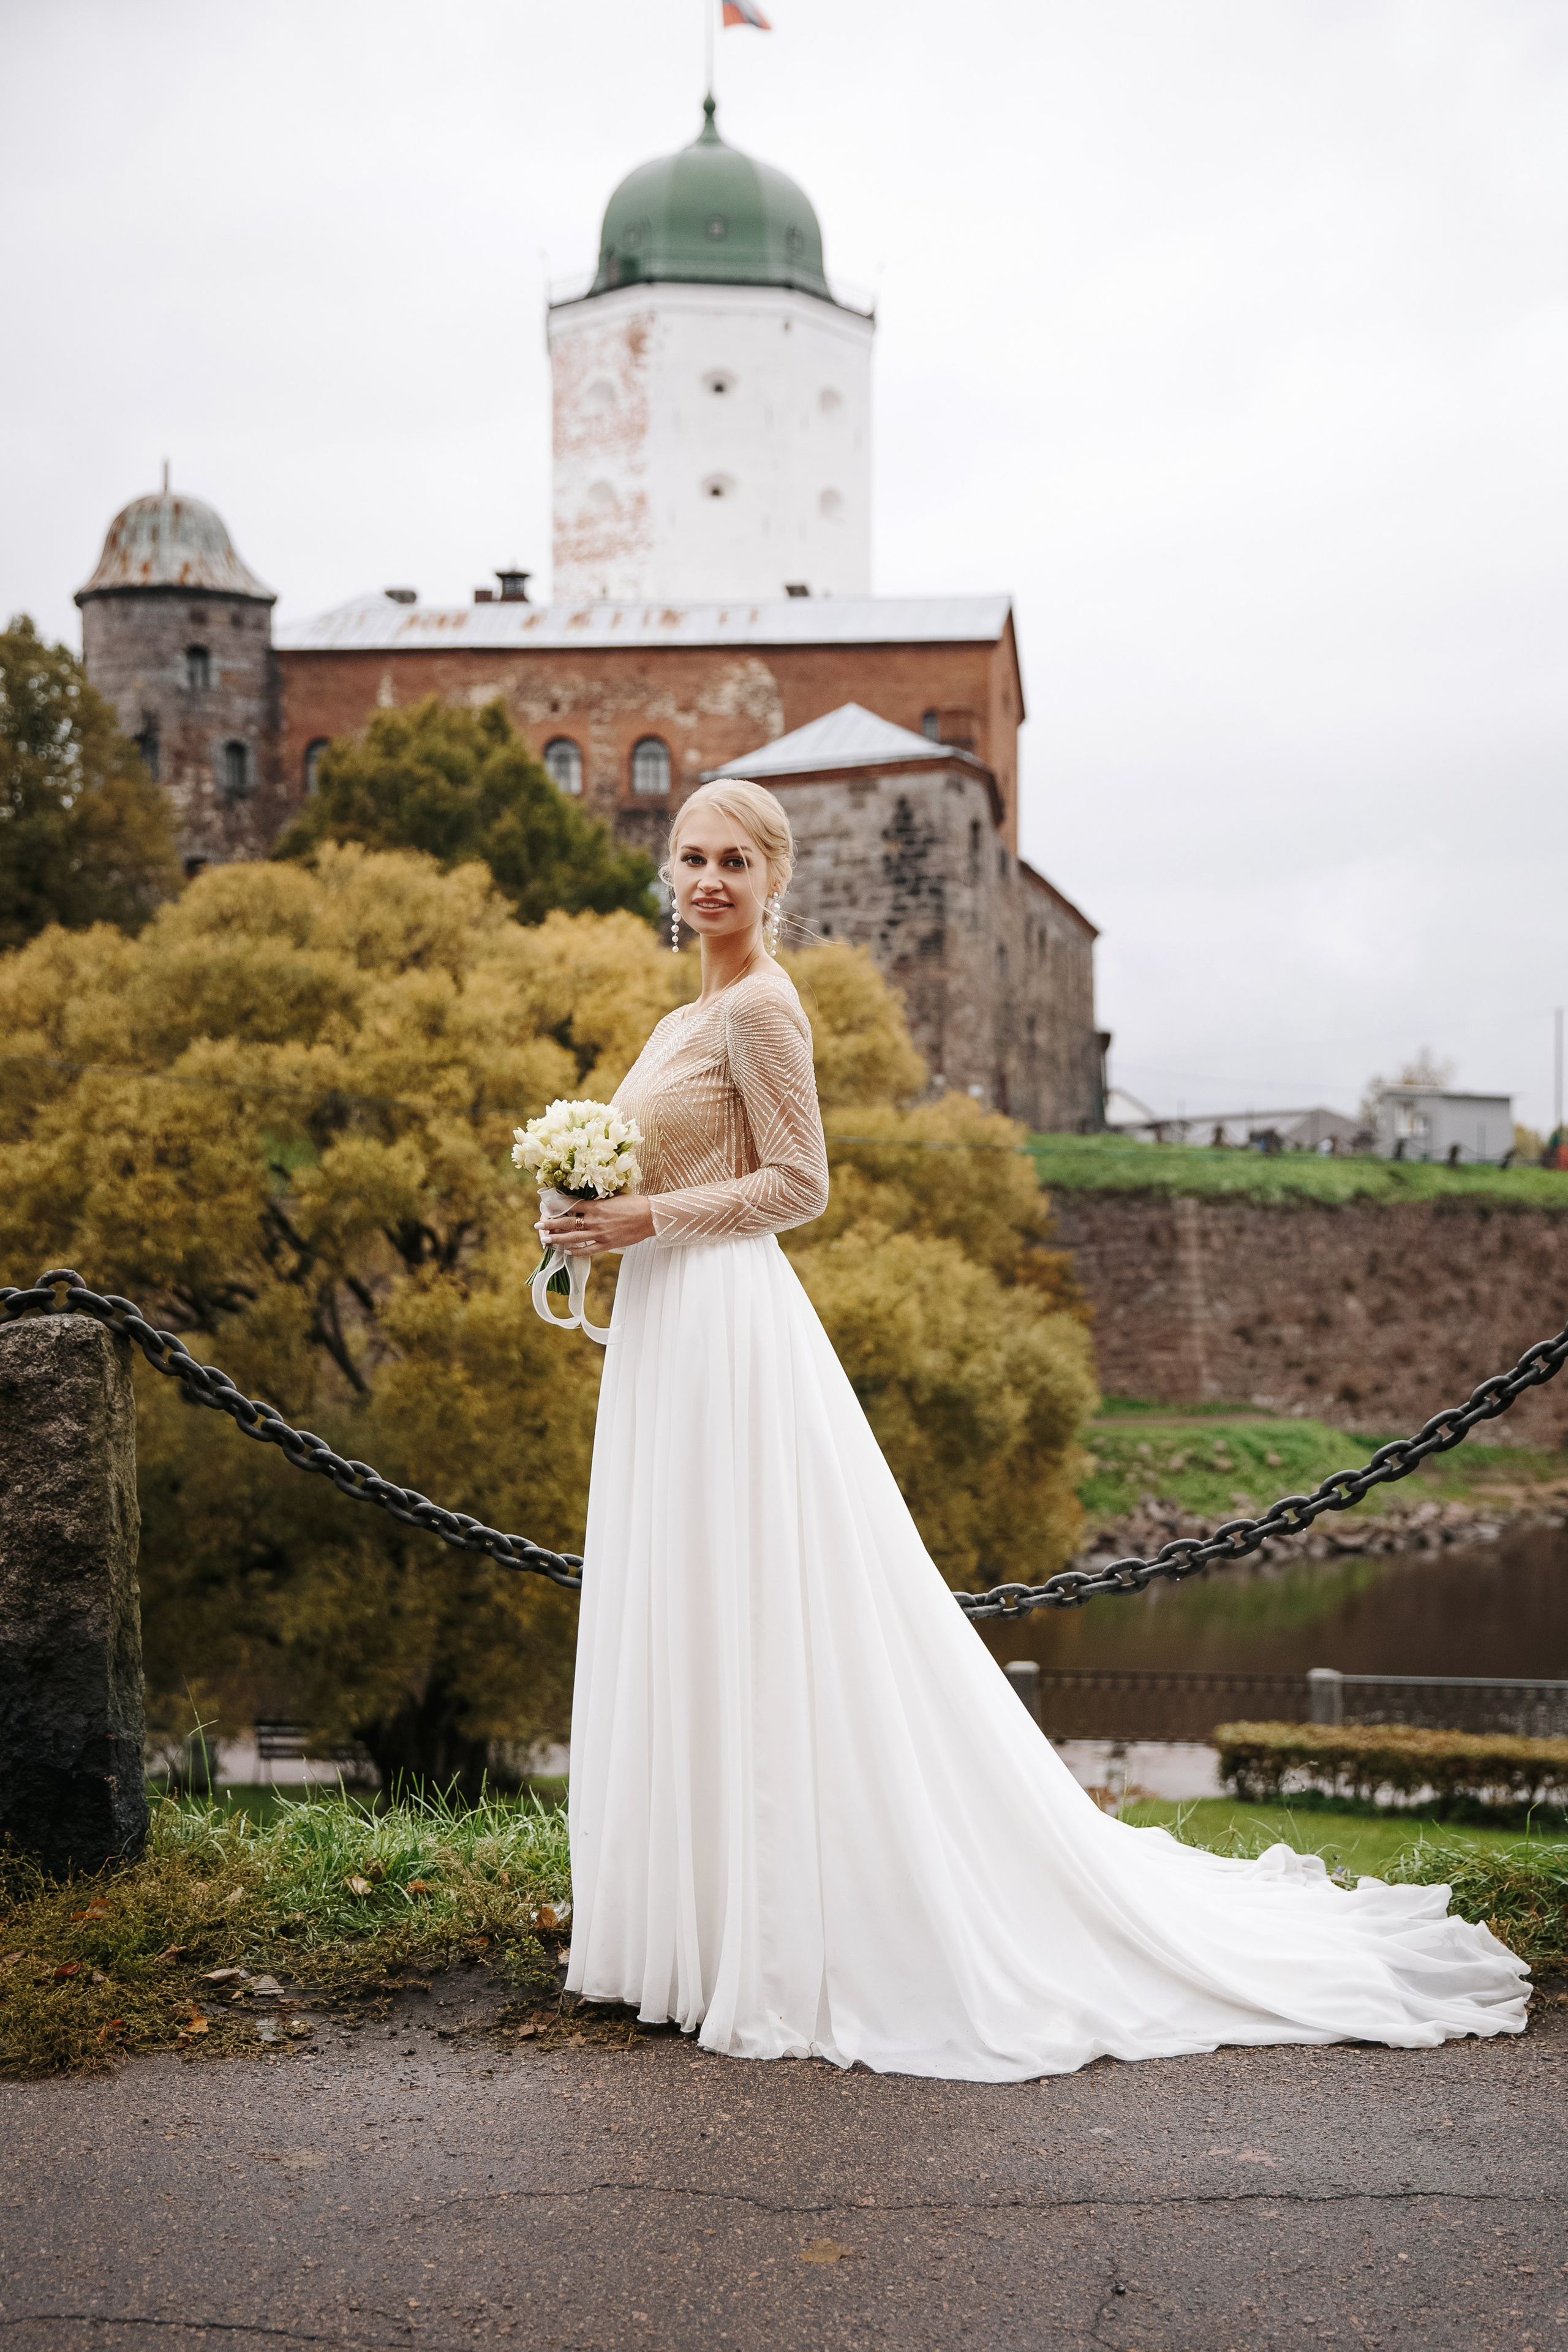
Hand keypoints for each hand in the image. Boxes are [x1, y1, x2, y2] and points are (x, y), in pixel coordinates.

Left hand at [538, 1192, 656, 1258]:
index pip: (571, 1206)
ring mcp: (600, 1233)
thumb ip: (599, 1202)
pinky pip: (588, 1249)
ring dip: (557, 1239)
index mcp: (596, 1206)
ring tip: (545, 1240)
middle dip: (550, 1224)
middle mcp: (595, 1220)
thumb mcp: (614, 1198)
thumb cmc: (635, 1204)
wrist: (650, 1216)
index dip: (557, 1208)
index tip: (547, 1210)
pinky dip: (576, 1251)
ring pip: (573, 1237)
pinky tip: (568, 1252)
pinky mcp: (607, 1244)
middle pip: (567, 1222)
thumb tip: (588, 1203)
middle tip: (537, 1226)